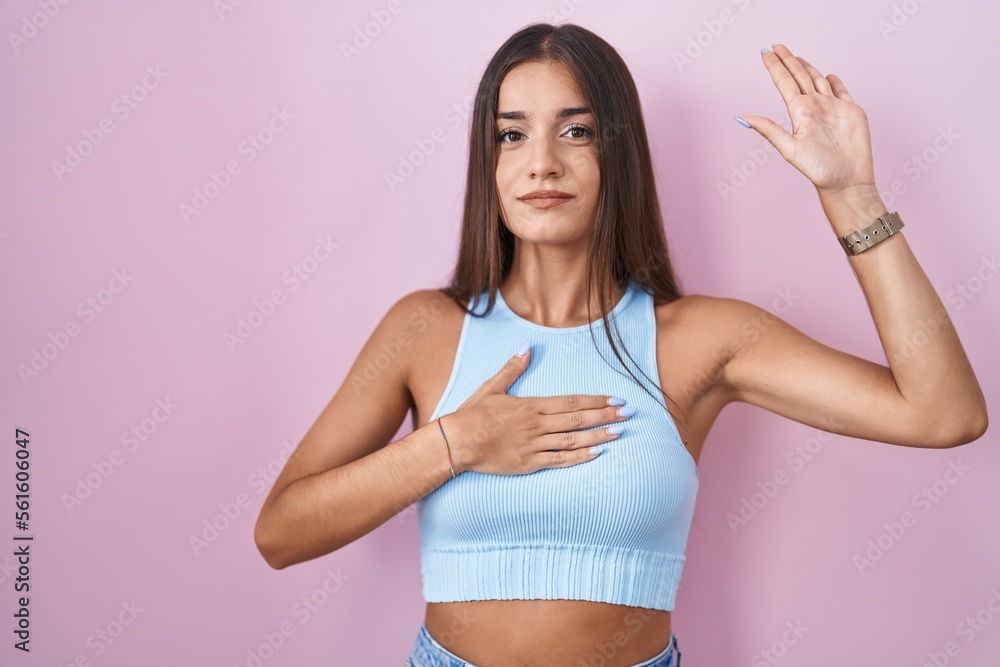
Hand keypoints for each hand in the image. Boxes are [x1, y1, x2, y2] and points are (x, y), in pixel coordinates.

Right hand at [437, 347, 632, 474]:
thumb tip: (526, 347)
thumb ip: (512, 368)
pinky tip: (596, 454)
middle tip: (629, 413)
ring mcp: (534, 445)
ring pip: (573, 440)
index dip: (595, 400)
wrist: (457, 442)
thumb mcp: (491, 387)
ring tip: (619, 432)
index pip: (571, 401)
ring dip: (598, 435)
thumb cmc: (472, 415)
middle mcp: (536, 424)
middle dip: (605, 415)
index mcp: (530, 405)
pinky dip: (579, 457)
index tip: (616, 399)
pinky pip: (559, 460)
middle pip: (577, 418)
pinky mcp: (528, 463)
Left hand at [738, 43, 876, 198]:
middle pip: (799, 77)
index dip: (775, 67)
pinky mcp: (851, 111)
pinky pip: (841, 90)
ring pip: (818, 81)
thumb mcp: (790, 148)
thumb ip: (769, 130)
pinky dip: (834, 81)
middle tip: (777, 45)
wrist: (847, 181)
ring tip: (796, 57)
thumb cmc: (819, 170)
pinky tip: (828, 75)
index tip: (765, 53)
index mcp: (799, 113)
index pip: (784, 83)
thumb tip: (743, 118)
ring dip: (807, 67)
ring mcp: (833, 108)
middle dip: (788, 61)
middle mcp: (814, 107)